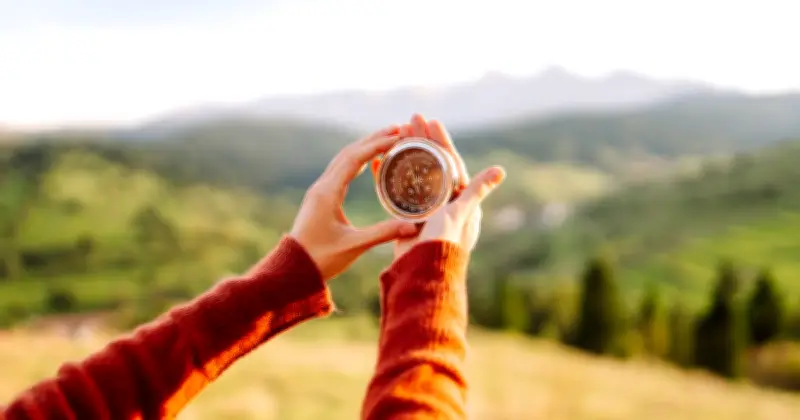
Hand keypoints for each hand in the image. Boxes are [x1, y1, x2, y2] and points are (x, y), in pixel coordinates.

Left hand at [290, 126, 418, 280]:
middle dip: (373, 139)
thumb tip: (413, 227)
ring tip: (386, 139)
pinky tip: (368, 161)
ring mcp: (319, 191)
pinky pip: (339, 170)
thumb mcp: (354, 246)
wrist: (293, 270)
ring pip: (343, 159)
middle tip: (397, 129)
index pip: (354, 159)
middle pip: (349, 153)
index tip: (397, 137)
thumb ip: (383, 233)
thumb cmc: (321, 258)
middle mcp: (322, 186)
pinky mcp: (320, 198)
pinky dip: (356, 159)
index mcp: (328, 192)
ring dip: (364, 147)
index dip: (377, 145)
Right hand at [371, 114, 504, 257]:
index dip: (440, 140)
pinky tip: (381, 161)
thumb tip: (500, 170)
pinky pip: (398, 191)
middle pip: (431, 163)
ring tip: (394, 134)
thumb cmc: (445, 243)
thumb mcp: (460, 212)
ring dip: (406, 153)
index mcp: (459, 199)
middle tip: (410, 119)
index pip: (450, 161)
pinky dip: (390, 175)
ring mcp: (424, 210)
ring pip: (414, 174)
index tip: (430, 121)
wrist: (423, 272)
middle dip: (421, 140)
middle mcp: (443, 202)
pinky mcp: (407, 218)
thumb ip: (476, 190)